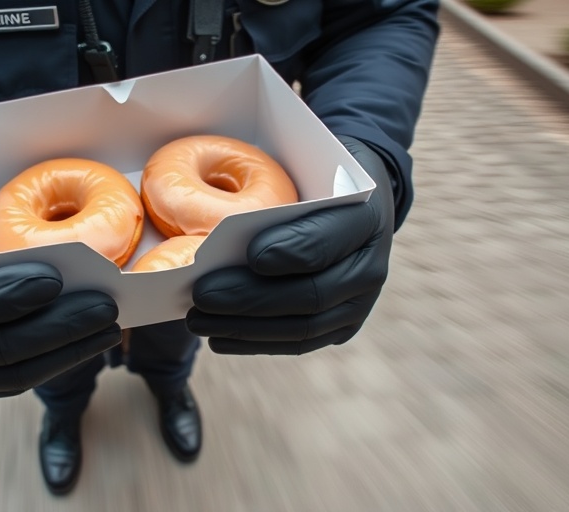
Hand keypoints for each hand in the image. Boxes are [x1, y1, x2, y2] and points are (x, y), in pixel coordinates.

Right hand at [0, 203, 120, 400]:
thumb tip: (42, 237)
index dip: (15, 294)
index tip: (59, 279)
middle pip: (1, 346)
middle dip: (62, 328)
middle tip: (105, 305)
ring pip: (13, 373)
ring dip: (68, 353)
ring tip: (108, 328)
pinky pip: (11, 383)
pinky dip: (53, 365)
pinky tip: (84, 345)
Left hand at [187, 135, 394, 354]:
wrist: (352, 203)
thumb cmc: (313, 180)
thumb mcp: (302, 170)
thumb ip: (274, 196)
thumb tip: (219, 233)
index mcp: (365, 215)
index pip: (327, 239)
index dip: (291, 250)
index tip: (250, 255)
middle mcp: (370, 266)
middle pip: (311, 294)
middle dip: (250, 298)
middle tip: (201, 294)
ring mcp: (358, 303)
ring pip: (303, 327)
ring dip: (244, 327)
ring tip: (198, 320)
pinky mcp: (341, 327)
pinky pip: (298, 342)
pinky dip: (254, 344)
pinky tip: (218, 337)